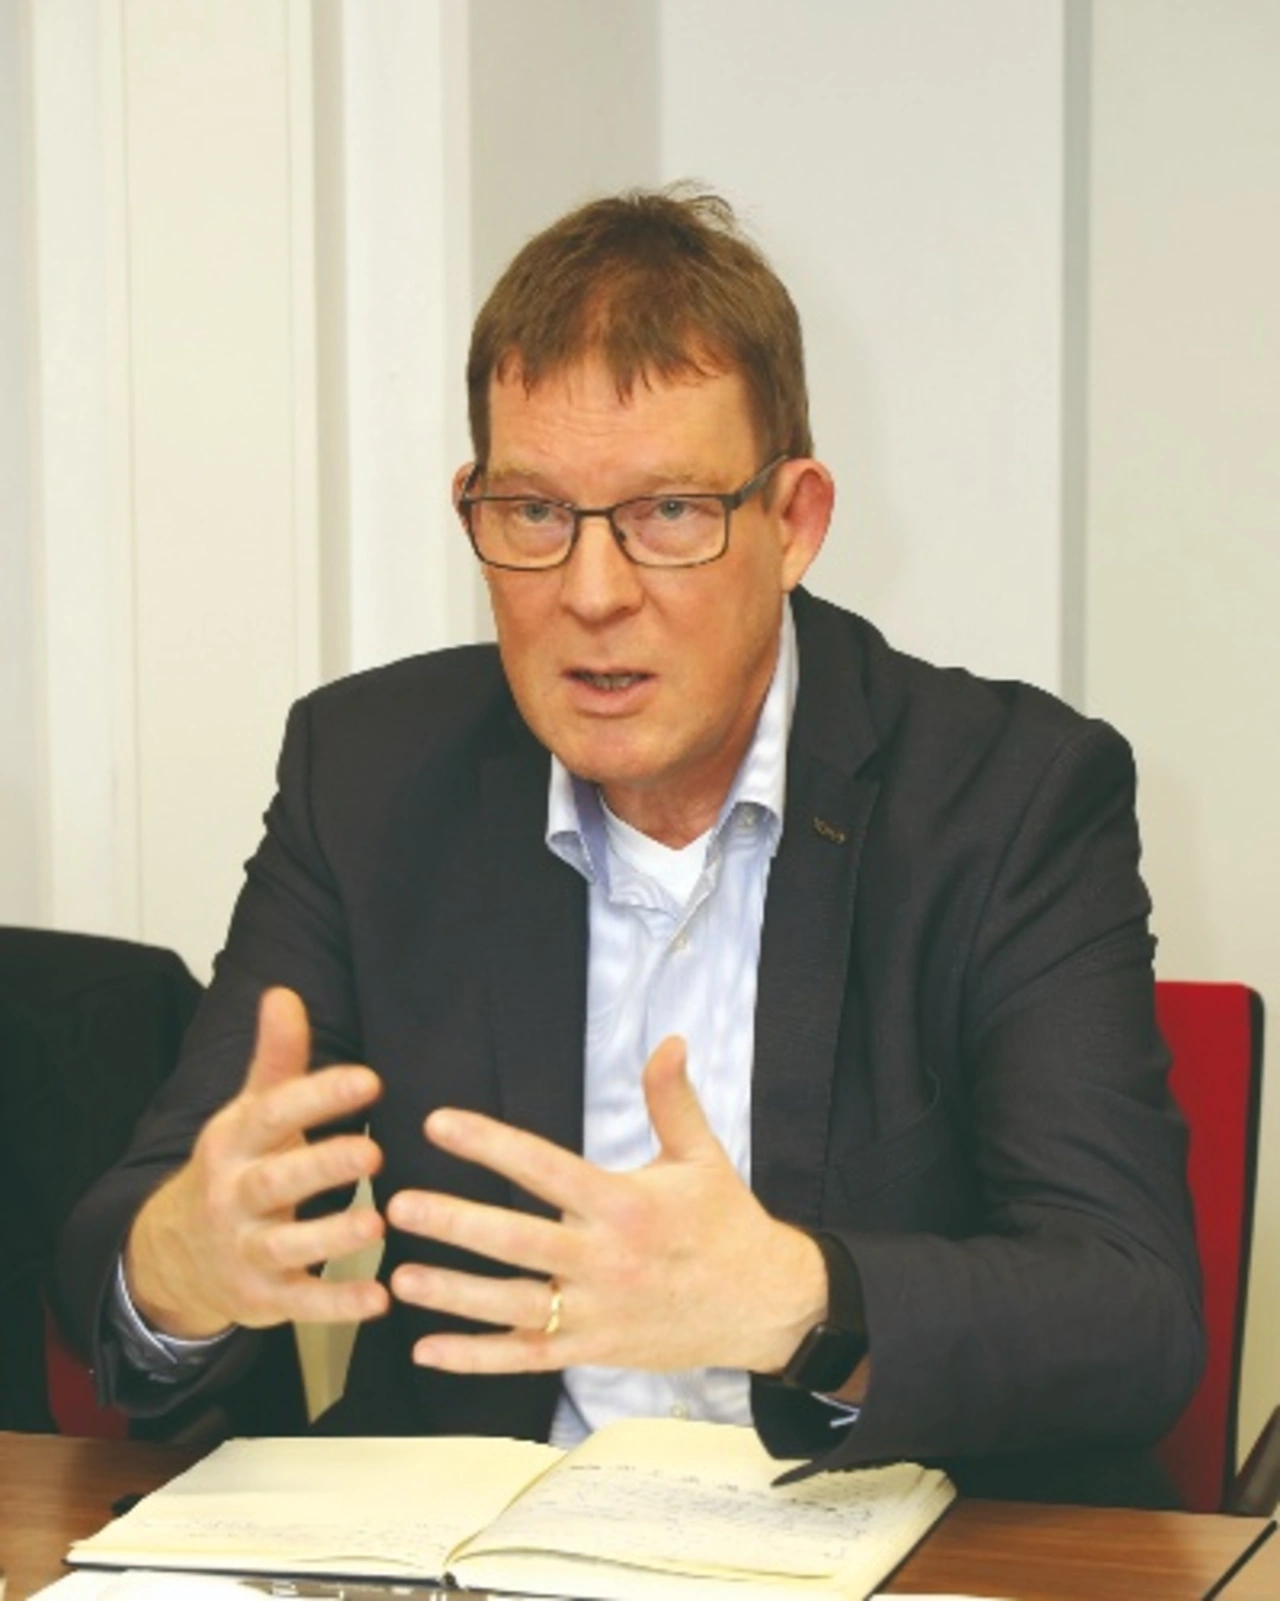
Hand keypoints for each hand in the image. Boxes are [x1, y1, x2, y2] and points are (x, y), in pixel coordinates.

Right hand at [125, 987, 389, 1337]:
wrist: (176, 1254)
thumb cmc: (237, 1167)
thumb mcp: (250, 1112)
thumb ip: (276, 1060)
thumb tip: (283, 993)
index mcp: (235, 1141)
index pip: (274, 1113)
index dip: (318, 1096)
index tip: (369, 1079)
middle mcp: (234, 1195)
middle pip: (275, 1182)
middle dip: (322, 1168)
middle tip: (374, 1154)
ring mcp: (244, 1250)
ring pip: (285, 1246)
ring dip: (331, 1237)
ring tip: (377, 1224)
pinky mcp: (262, 1298)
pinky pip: (300, 1303)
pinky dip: (336, 1304)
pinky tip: (378, 1300)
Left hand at [385, 1036, 826, 1375]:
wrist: (766, 1305)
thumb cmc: (727, 1223)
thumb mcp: (701, 1155)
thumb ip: (672, 1098)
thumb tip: (669, 1040)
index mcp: (625, 1204)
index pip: (545, 1168)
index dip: (490, 1144)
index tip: (439, 1123)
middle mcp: (607, 1260)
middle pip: (518, 1241)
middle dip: (456, 1224)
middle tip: (399, 1206)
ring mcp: (598, 1313)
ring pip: (514, 1306)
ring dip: (454, 1294)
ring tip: (398, 1277)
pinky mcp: (594, 1351)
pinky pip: (528, 1358)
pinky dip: (476, 1359)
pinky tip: (427, 1349)